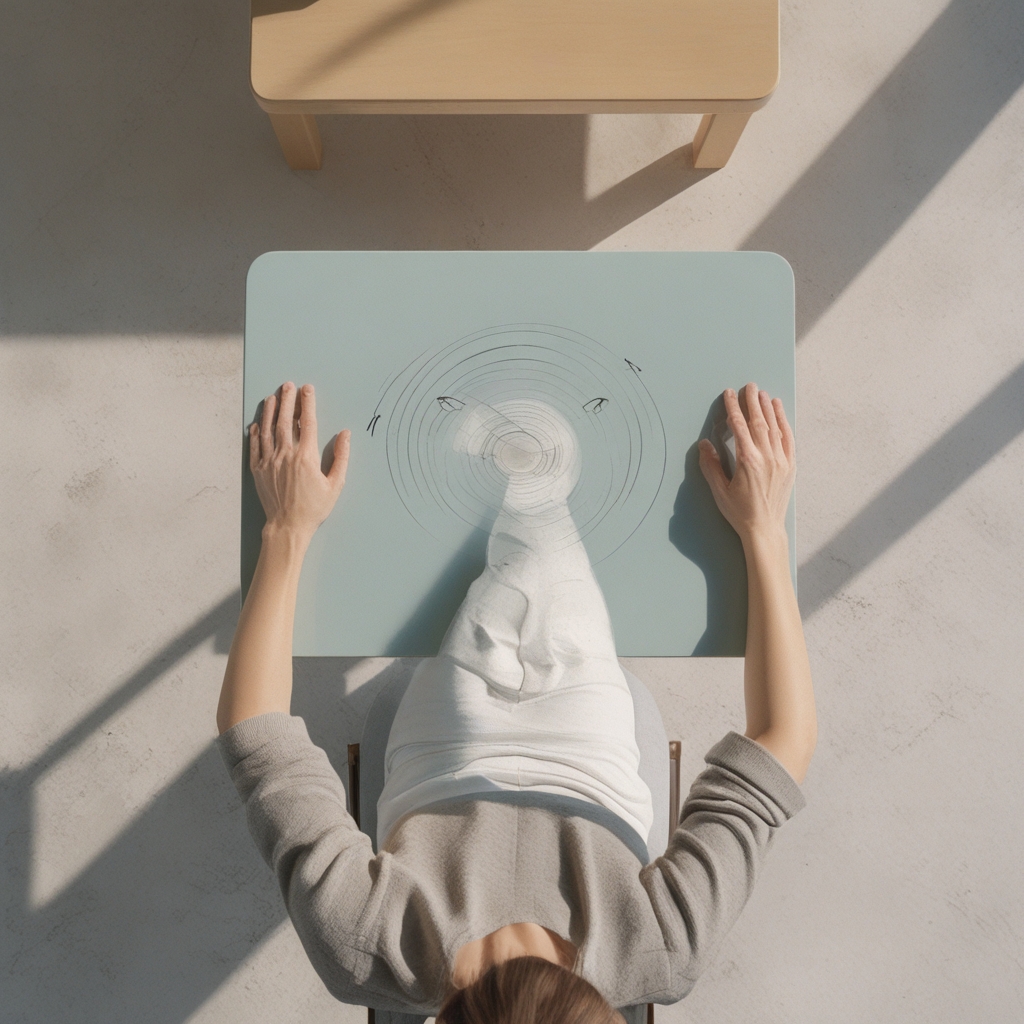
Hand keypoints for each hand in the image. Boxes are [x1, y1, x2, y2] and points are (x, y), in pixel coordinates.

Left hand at [249, 382, 349, 541]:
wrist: (287, 526)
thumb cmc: (313, 508)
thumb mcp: (335, 485)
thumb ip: (341, 457)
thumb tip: (345, 435)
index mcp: (306, 457)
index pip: (307, 422)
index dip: (307, 403)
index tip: (307, 389)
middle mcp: (286, 455)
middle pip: (284, 420)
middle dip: (287, 400)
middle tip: (288, 386)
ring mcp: (269, 462)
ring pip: (268, 430)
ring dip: (269, 411)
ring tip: (272, 398)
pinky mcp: (258, 470)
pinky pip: (255, 446)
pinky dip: (256, 432)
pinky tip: (257, 423)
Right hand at [698, 384, 794, 544]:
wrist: (764, 528)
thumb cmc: (740, 512)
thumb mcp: (719, 491)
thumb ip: (711, 466)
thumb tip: (705, 444)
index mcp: (748, 461)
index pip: (739, 427)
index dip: (733, 408)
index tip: (729, 394)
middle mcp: (767, 457)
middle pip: (759, 422)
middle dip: (752, 402)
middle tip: (749, 386)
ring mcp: (781, 460)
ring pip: (775, 427)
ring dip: (768, 408)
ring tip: (761, 393)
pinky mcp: (790, 465)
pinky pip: (788, 438)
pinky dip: (784, 421)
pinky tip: (779, 410)